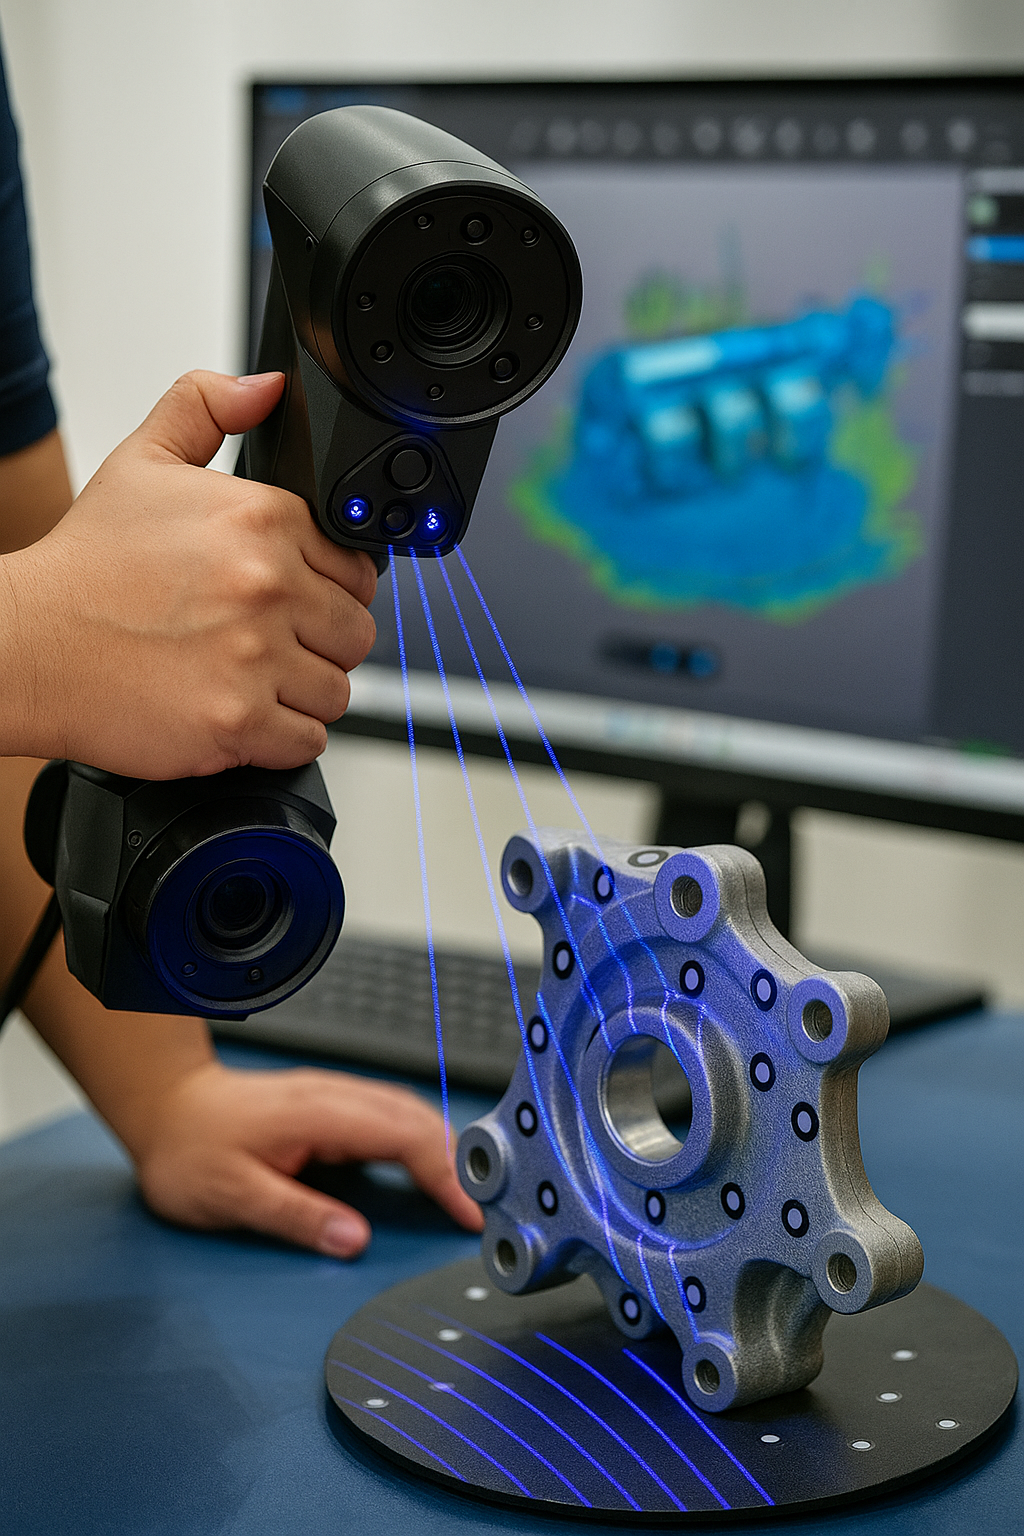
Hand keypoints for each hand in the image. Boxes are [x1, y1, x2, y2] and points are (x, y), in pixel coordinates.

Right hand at [0, 370, 376, 777]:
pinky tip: (244, 713)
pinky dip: (283, 737)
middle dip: (322, 642)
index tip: (295, 599)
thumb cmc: (85, 567)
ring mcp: (254, 658)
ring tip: (254, 678)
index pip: (357, 567)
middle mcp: (267, 586)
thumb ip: (206, 408)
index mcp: (262, 520)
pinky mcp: (236, 722)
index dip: (331, 588)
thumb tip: (267, 387)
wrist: (27, 645)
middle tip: (273, 643)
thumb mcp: (142, 460)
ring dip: (304, 692)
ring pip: (336, 690)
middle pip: (356, 632)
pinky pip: (307, 741)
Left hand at [129, 1059, 482, 1256]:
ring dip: (443, 1149)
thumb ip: (296, 1216)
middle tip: (483, 1210)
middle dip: (458, 1162)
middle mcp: (334, 1097)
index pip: (403, 1137)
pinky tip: (424, 1167)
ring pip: (408, 1113)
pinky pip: (390, 1116)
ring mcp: (334, 1096)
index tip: (469, 1212)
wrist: (165, 1107)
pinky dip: (420, 1141)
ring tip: (465, 1194)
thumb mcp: (232, 1195)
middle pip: (417, 1120)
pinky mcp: (330, 1105)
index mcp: (318, 1114)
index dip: (444, 1174)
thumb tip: (354, 1239)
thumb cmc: (190, 1150)